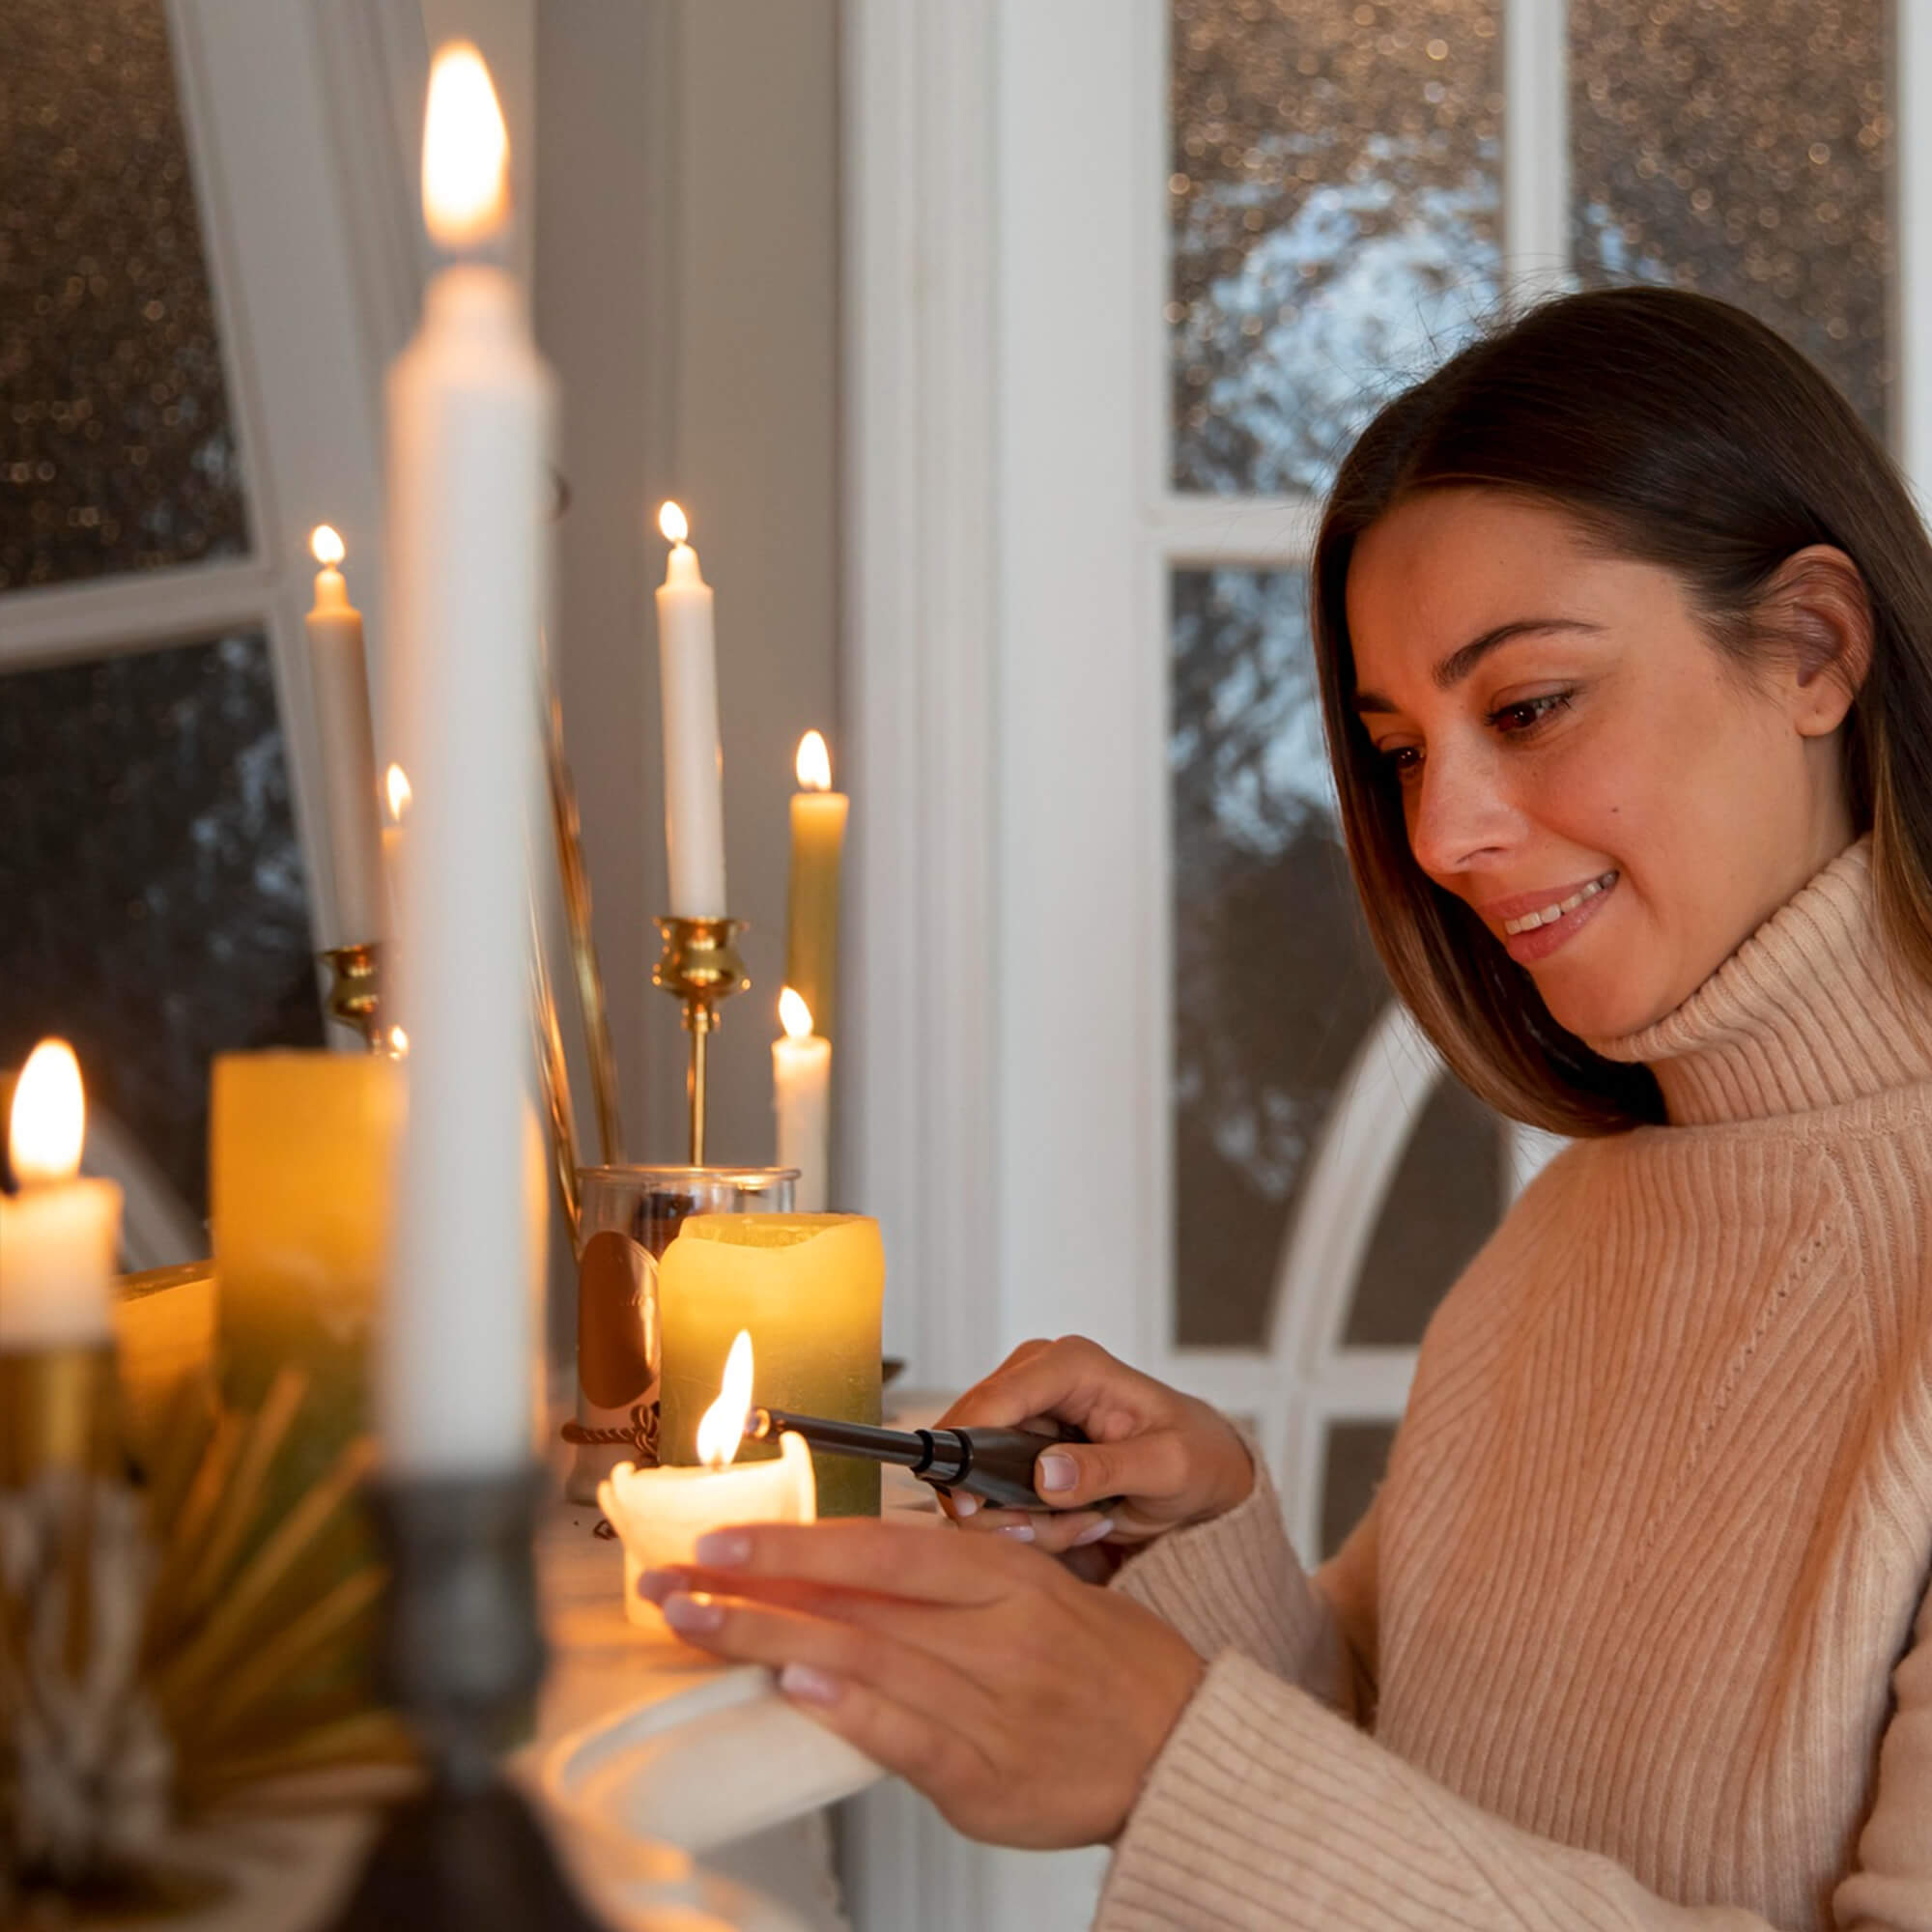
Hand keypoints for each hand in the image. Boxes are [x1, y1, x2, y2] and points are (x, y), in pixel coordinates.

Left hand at [638, 1521, 1203, 1846]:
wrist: (1186, 1750)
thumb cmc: (1111, 1667)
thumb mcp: (1043, 1590)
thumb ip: (953, 1584)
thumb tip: (850, 1574)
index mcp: (1005, 1577)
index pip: (882, 1547)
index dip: (796, 1539)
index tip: (721, 1536)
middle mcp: (994, 1629)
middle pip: (858, 1595)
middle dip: (756, 1583)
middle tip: (675, 1577)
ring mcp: (989, 1702)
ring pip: (866, 1655)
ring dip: (770, 1637)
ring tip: (698, 1623)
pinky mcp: (985, 1775)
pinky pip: (905, 1733)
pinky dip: (847, 1707)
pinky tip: (793, 1686)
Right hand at [936, 1336, 1252, 1554]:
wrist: (1203, 1469)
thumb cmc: (1195, 1457)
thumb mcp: (1168, 1467)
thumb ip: (1108, 1470)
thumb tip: (1043, 1474)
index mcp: (1072, 1365)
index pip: (996, 1398)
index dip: (970, 1450)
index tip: (975, 1506)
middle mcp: (1036, 1376)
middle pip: (971, 1440)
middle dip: (1005, 1501)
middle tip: (1067, 1529)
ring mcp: (1023, 1409)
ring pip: (975, 1474)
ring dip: (1023, 1518)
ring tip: (1087, 1523)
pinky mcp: (1017, 1442)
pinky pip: (991, 1491)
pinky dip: (1026, 1520)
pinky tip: (1073, 1522)